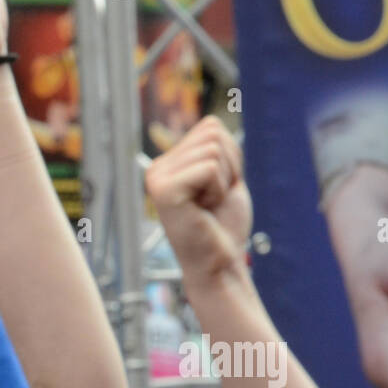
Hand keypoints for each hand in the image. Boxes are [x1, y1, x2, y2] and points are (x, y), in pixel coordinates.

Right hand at [144, 116, 251, 284]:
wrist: (219, 263)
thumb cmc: (222, 226)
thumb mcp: (223, 178)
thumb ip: (216, 150)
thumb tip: (213, 124)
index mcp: (168, 164)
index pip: (211, 127)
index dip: (230, 157)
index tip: (218, 188)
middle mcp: (157, 169)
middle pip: (212, 132)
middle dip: (228, 166)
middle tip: (214, 199)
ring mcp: (157, 180)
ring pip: (213, 149)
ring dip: (223, 180)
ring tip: (208, 205)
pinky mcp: (164, 192)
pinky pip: (209, 167)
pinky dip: (218, 189)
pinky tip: (204, 210)